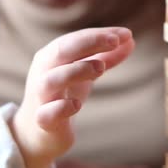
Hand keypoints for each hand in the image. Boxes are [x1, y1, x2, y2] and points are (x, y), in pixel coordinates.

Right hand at [10, 27, 134, 167]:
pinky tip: (78, 104)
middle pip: (61, 51)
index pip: (74, 39)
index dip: (98, 35)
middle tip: (114, 42)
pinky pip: (49, 112)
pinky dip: (62, 107)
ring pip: (52, 79)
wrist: (37, 133)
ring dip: (76, 70)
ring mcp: (41, 97)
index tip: (125, 34)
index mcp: (52, 57)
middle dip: (88, 43)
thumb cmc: (62, 94)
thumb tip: (130, 41)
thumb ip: (106, 57)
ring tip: (101, 67)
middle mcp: (43, 72)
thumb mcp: (84, 73)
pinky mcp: (43, 121)